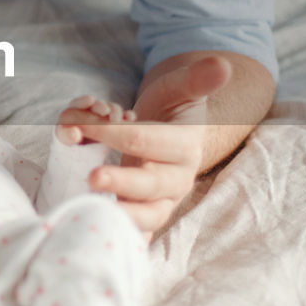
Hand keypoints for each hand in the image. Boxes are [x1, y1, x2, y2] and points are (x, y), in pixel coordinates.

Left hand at [55, 57, 232, 238]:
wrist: (174, 137)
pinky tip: (100, 237)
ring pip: (149, 217)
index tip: (84, 125)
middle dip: (121, 183)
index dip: (115, 132)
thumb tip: (221, 66)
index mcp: (184, 146)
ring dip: (123, 218)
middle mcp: (176, 178)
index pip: (147, 140)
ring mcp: (163, 201)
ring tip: (94, 212)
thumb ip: (197, 79)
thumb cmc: (171, 111)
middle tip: (91, 178)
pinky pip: (140, 234)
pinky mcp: (149, 216)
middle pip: (150, 185)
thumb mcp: (180, 90)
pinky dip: (124, 239)